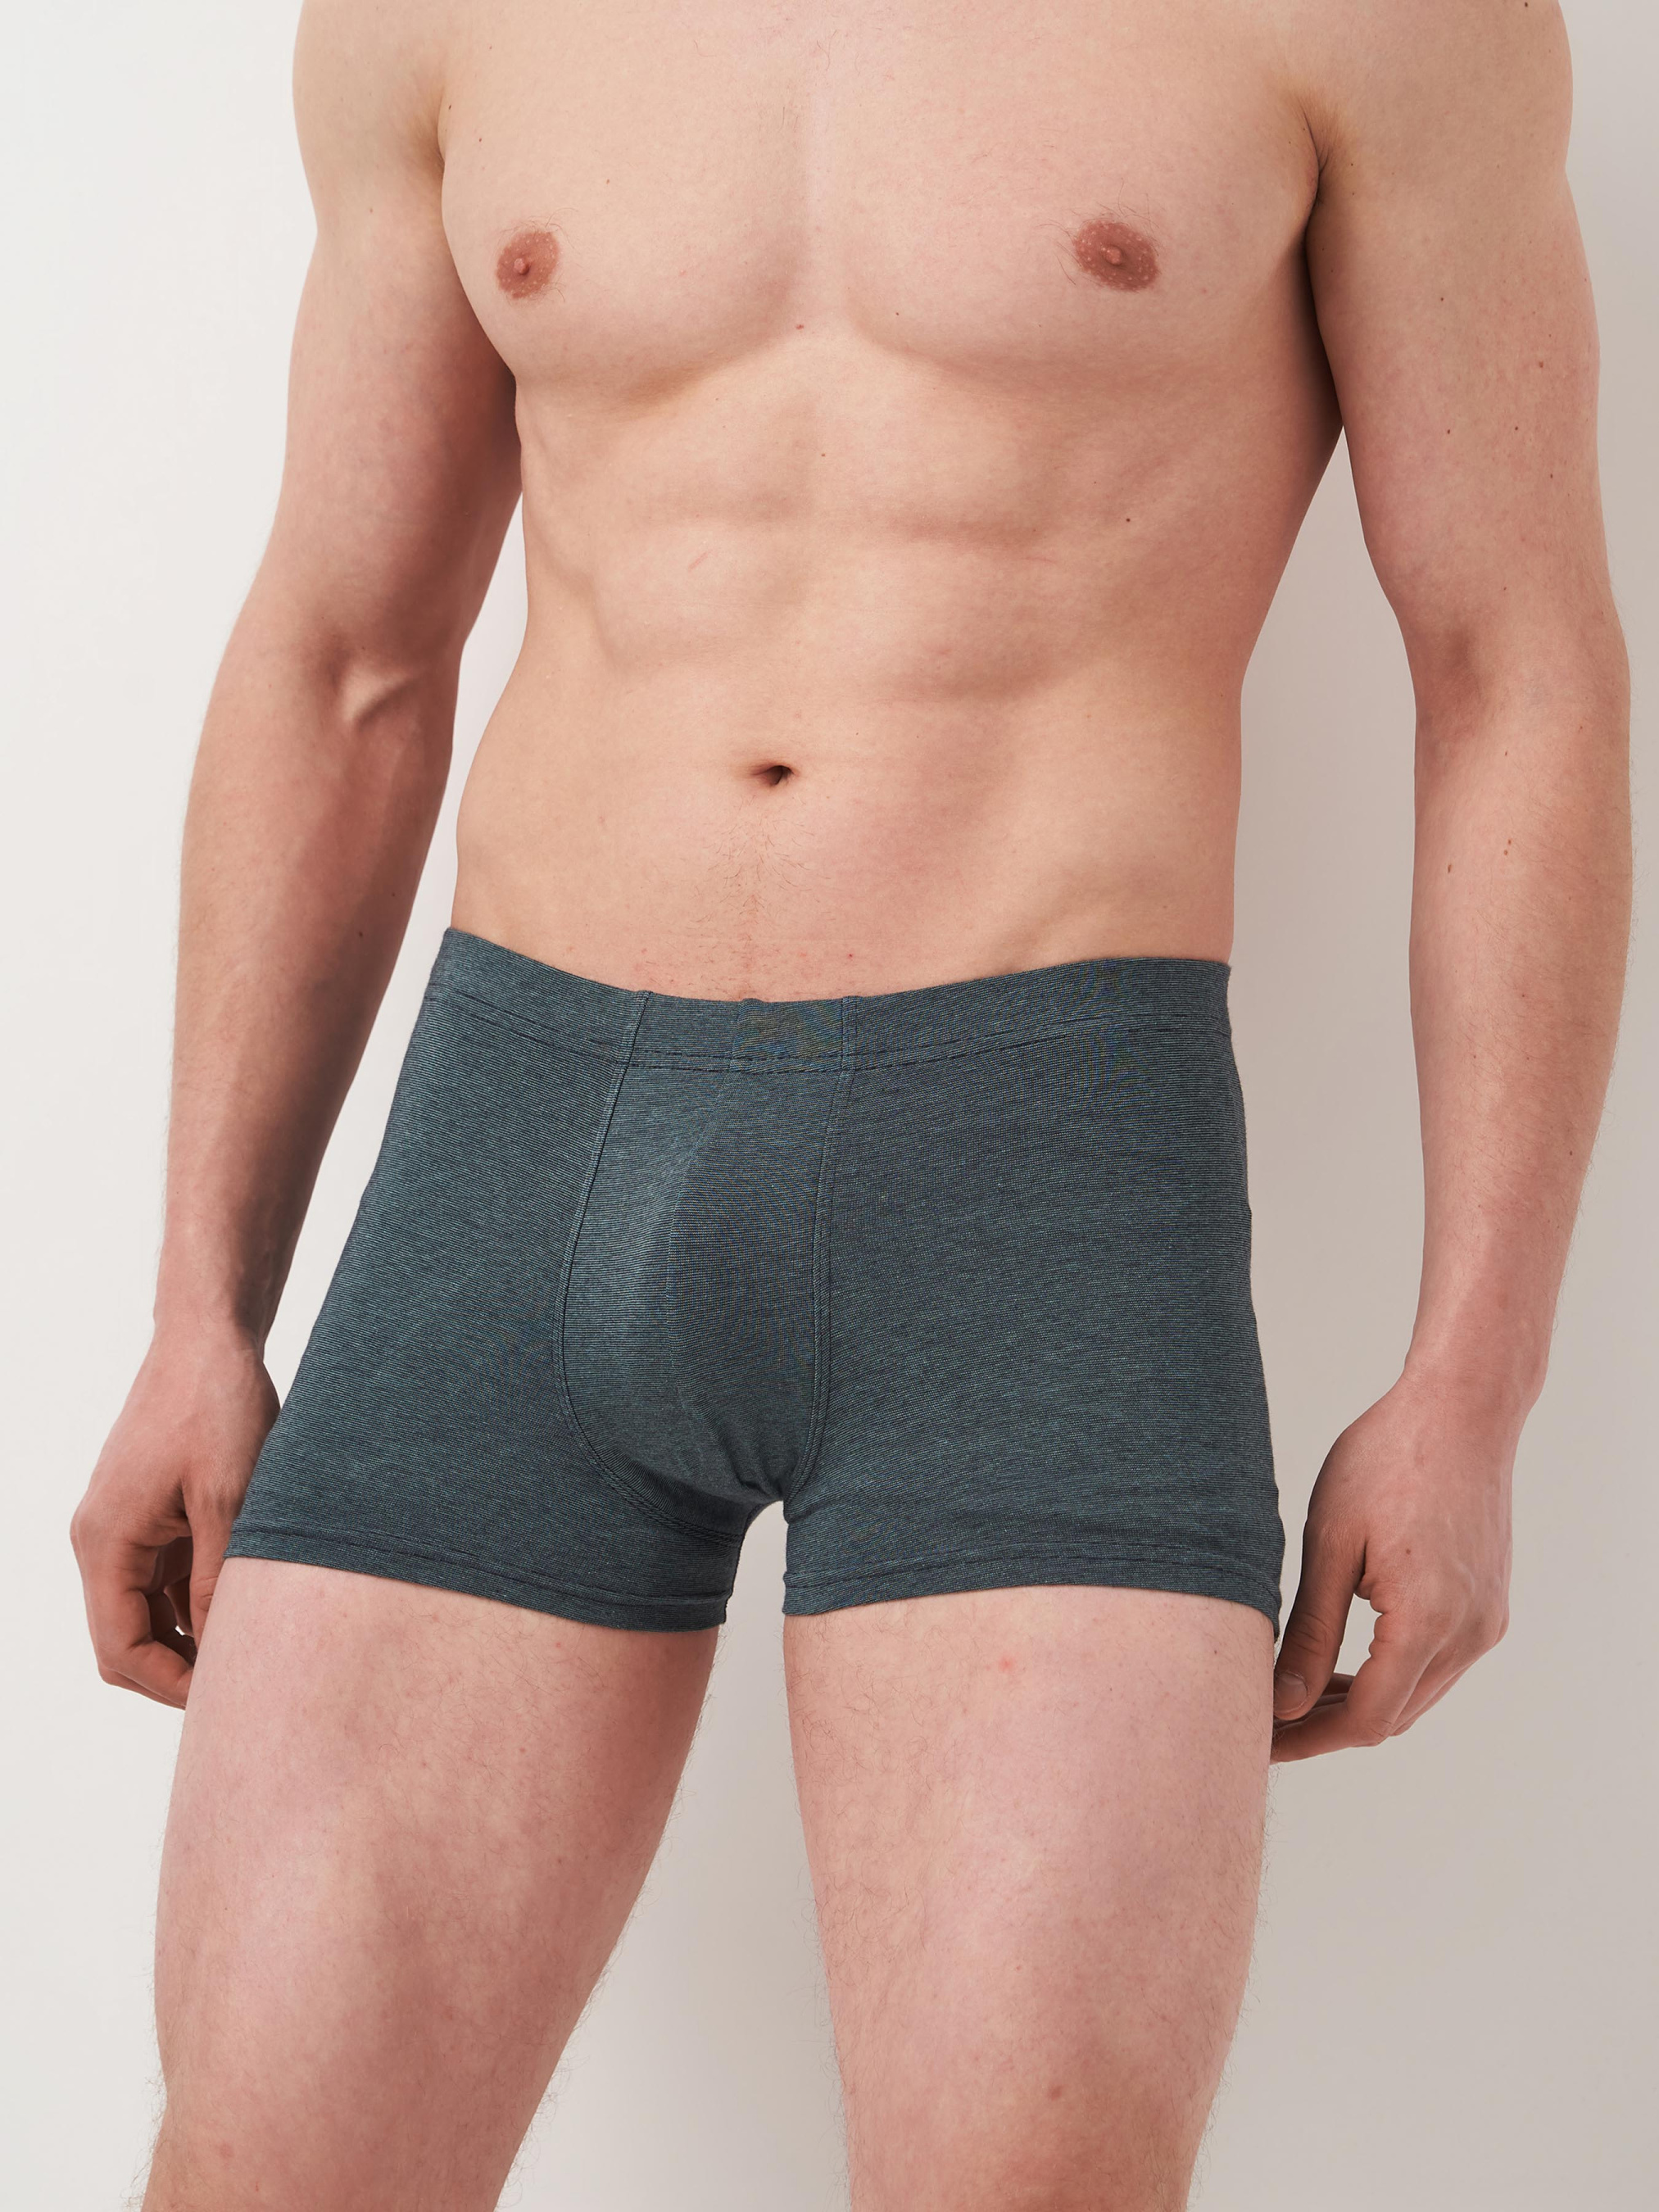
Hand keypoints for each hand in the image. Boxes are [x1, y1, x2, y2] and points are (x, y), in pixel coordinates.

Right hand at [70, 1328, 278, 1707]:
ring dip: (187, 1635)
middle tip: (242, 1681)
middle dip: (175, 1669)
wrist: (208, 1338)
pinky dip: (192, 1599)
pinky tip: (241, 1603)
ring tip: (250, 1646)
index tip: (229, 1694)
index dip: (171, 1684)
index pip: (121, 1647)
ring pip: (144, 1611)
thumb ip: (217, 1579)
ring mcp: (123, 1526)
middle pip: (124, 1638)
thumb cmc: (217, 1406)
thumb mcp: (230, 1499)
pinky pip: (160, 1577)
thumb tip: (219, 1649)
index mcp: (107, 1541)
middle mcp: (102, 1539)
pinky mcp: (147, 1512)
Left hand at [1271, 1371, 1515, 1760]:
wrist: (1462, 1410)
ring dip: (1360, 1703)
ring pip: (1417, 1695)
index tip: (1259, 1742)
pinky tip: (1343, 1662)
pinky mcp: (1489, 1606)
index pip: (1367, 1719)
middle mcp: (1469, 1634)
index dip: (1308, 1739)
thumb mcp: (1331, 1543)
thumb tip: (1283, 1704)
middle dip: (1327, 1728)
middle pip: (1394, 1717)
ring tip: (1295, 1694)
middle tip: (1264, 1722)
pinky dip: (1391, 1674)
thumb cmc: (1386, 1460)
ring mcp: (1487, 1622)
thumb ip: (1311, 1632)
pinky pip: (1437, 1665)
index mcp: (1427, 1622)